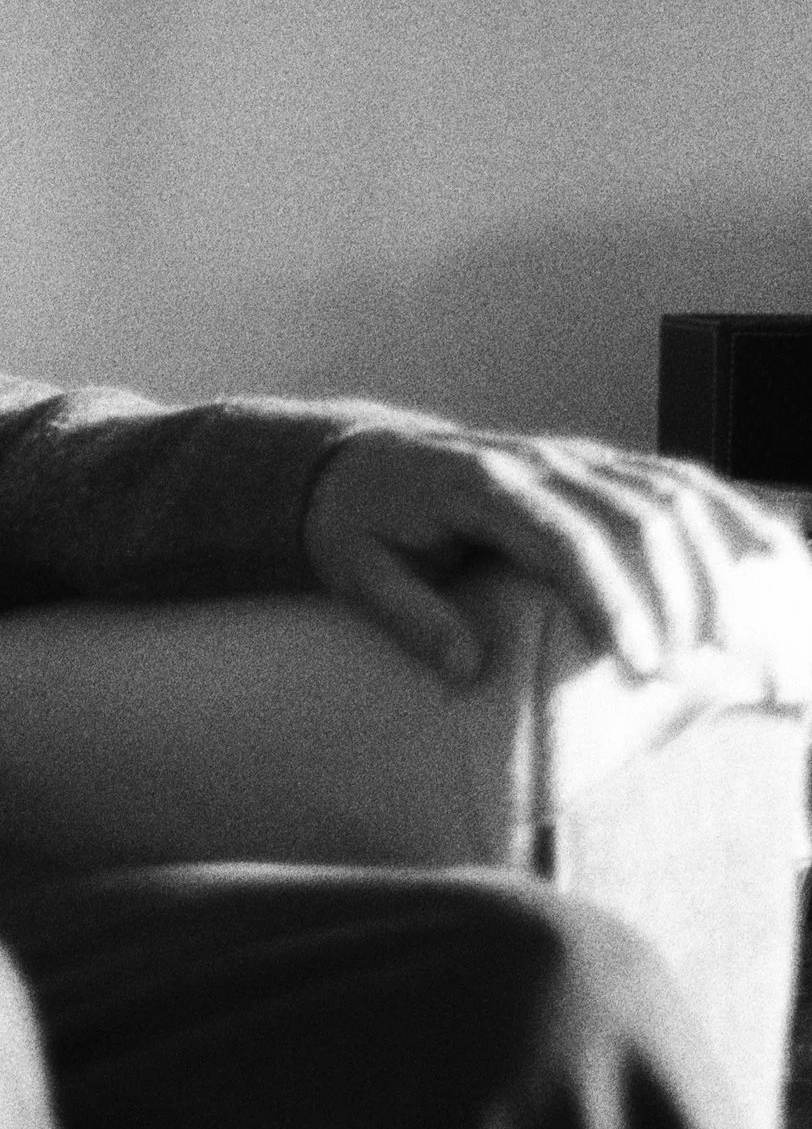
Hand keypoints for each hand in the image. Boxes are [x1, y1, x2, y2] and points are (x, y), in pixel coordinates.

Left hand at [301, 417, 811, 690]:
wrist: (359, 463)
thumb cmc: (359, 527)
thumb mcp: (357, 573)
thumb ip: (409, 618)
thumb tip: (468, 672)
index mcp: (481, 487)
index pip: (568, 539)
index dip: (616, 600)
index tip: (646, 664)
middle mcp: (539, 462)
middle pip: (636, 516)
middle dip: (681, 592)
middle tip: (703, 667)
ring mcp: (573, 456)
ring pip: (669, 491)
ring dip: (717, 559)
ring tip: (741, 634)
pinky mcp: (595, 463)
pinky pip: (675, 478)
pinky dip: (729, 511)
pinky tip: (774, 554)